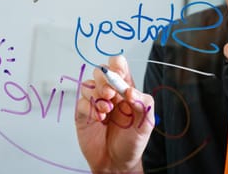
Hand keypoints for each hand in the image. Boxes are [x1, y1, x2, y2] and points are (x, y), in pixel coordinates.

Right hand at [75, 55, 153, 172]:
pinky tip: (99, 119)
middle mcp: (110, 93)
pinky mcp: (84, 114)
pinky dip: (89, 108)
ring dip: (97, 94)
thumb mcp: (147, 122)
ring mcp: (95, 103)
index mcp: (126, 89)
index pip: (119, 65)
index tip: (118, 73)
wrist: (117, 163)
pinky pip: (81, 102)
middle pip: (100, 72)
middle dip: (104, 80)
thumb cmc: (133, 141)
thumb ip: (143, 103)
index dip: (116, 64)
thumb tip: (130, 90)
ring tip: (106, 110)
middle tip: (110, 94)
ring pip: (88, 85)